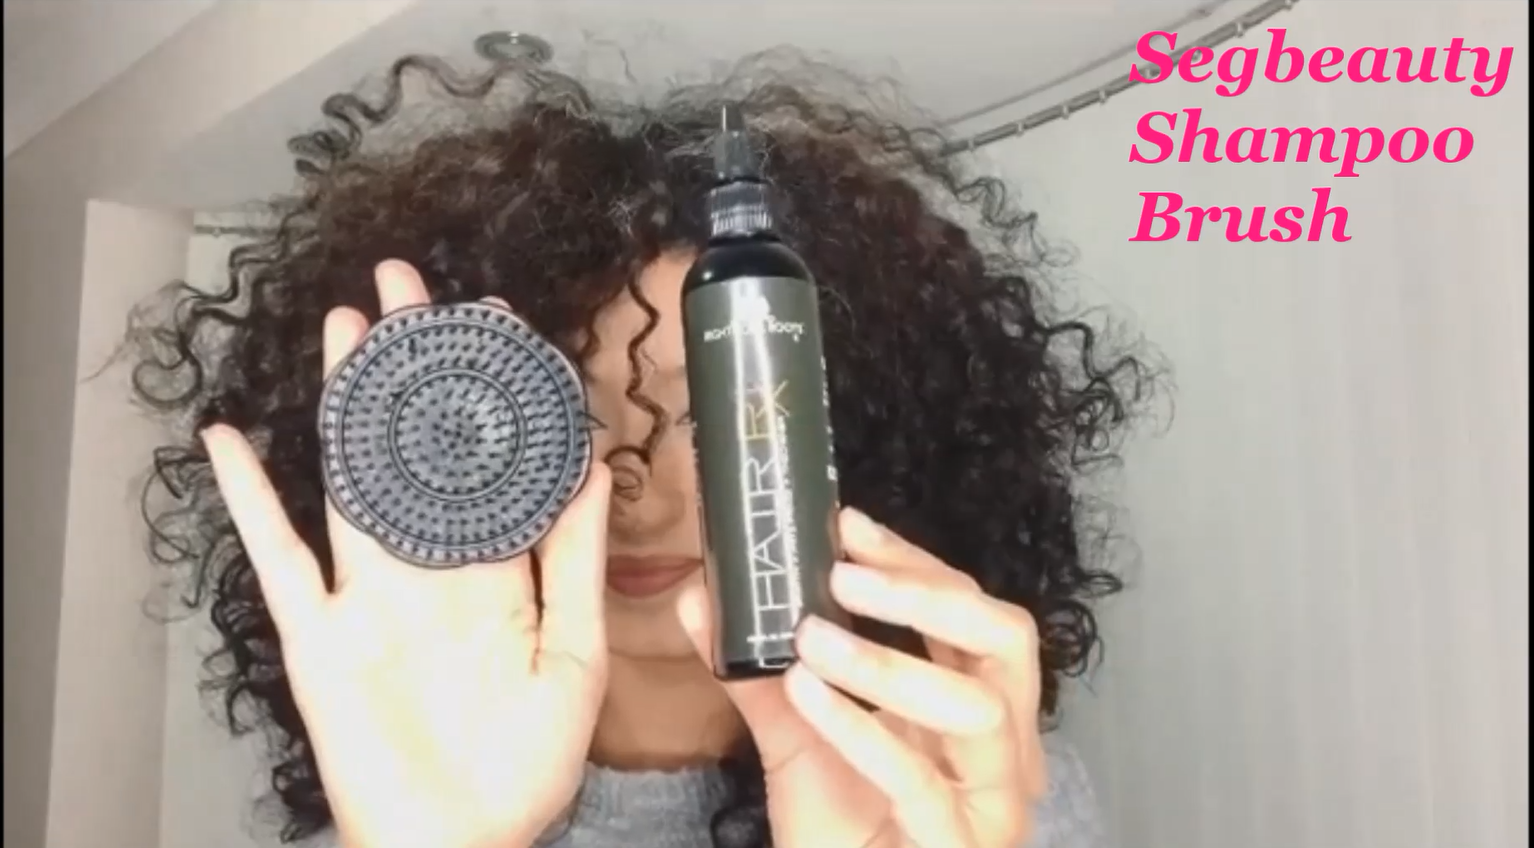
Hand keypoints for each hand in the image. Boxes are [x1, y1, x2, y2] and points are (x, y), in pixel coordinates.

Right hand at [201, 260, 612, 847]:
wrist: (467, 840)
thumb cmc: (530, 764)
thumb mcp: (578, 654)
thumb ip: (579, 560)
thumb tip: (597, 468)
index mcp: (499, 570)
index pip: (494, 458)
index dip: (493, 390)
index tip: (496, 320)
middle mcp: (431, 567)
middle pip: (418, 447)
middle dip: (415, 368)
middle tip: (410, 286)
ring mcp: (370, 595)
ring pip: (354, 477)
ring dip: (349, 404)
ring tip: (348, 327)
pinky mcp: (318, 635)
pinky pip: (278, 556)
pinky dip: (251, 500)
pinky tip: (231, 442)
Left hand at [677, 508, 1046, 847]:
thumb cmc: (842, 832)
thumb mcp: (798, 742)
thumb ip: (757, 672)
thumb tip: (699, 598)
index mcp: (976, 704)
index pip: (970, 608)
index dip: (911, 561)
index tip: (845, 525)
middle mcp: (1004, 746)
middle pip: (1007, 637)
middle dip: (926, 594)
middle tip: (844, 575)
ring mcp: (992, 801)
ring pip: (977, 707)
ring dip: (888, 663)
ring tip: (809, 638)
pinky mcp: (960, 847)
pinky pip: (921, 783)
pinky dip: (861, 730)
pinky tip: (805, 694)